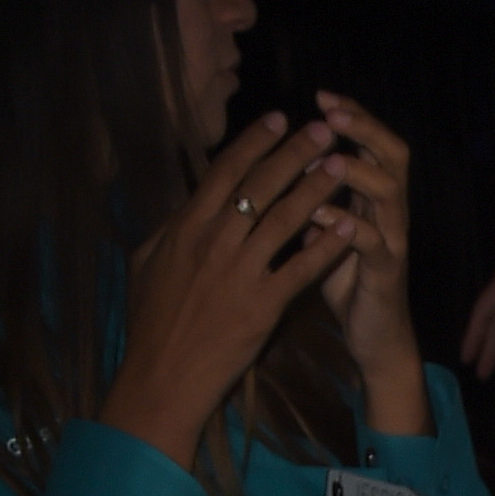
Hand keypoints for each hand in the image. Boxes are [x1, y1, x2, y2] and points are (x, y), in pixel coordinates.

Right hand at [103, 112, 352, 470]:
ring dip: (317, 189)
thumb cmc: (150, 323)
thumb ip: (169, 229)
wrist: (161, 376)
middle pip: (261, 185)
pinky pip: (301, 270)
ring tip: (341, 165)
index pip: (226, 170)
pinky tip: (347, 227)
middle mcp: (214, 240)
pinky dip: (325, 246)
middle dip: (294, 153)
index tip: (278, 119)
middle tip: (322, 131)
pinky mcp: (262, 307)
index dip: (255, 141)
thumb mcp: (147, 263)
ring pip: (285, 219)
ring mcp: (240, 272)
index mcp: (186, 225)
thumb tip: (181, 207)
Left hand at [306, 93, 426, 434]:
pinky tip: (319, 214)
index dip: (352, 114)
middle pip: (394, 154)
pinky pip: (372, 242)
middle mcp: (390, 213)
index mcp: (373, 198)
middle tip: (330, 112)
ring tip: (329, 159)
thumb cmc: (346, 284)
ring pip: (388, 192)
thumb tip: (279, 166)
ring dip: (357, 171)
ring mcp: (392, 242)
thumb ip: (309, 199)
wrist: (373, 340)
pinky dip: (346, 224)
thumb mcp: (321, 232)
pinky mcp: (386, 274)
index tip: (319, 95)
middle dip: (363, 127)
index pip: (373, 141)